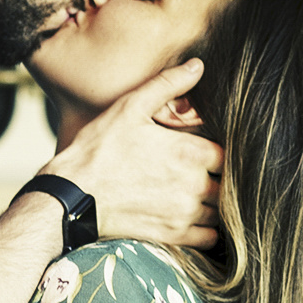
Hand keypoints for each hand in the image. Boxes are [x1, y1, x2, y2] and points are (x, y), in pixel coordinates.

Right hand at [38, 59, 223, 248]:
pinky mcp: (172, 235)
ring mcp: (184, 213)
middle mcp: (194, 185)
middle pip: (229, 184)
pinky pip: (208, 238)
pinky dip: (209, 230)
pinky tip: (198, 218)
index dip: (222, 151)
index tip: (209, 149)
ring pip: (221, 211)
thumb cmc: (99, 149)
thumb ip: (168, 84)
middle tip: (206, 172)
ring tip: (203, 194)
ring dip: (216, 203)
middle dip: (221, 178)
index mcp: (190, 153)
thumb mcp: (130, 107)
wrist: (73, 195)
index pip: (229, 154)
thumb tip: (198, 65)